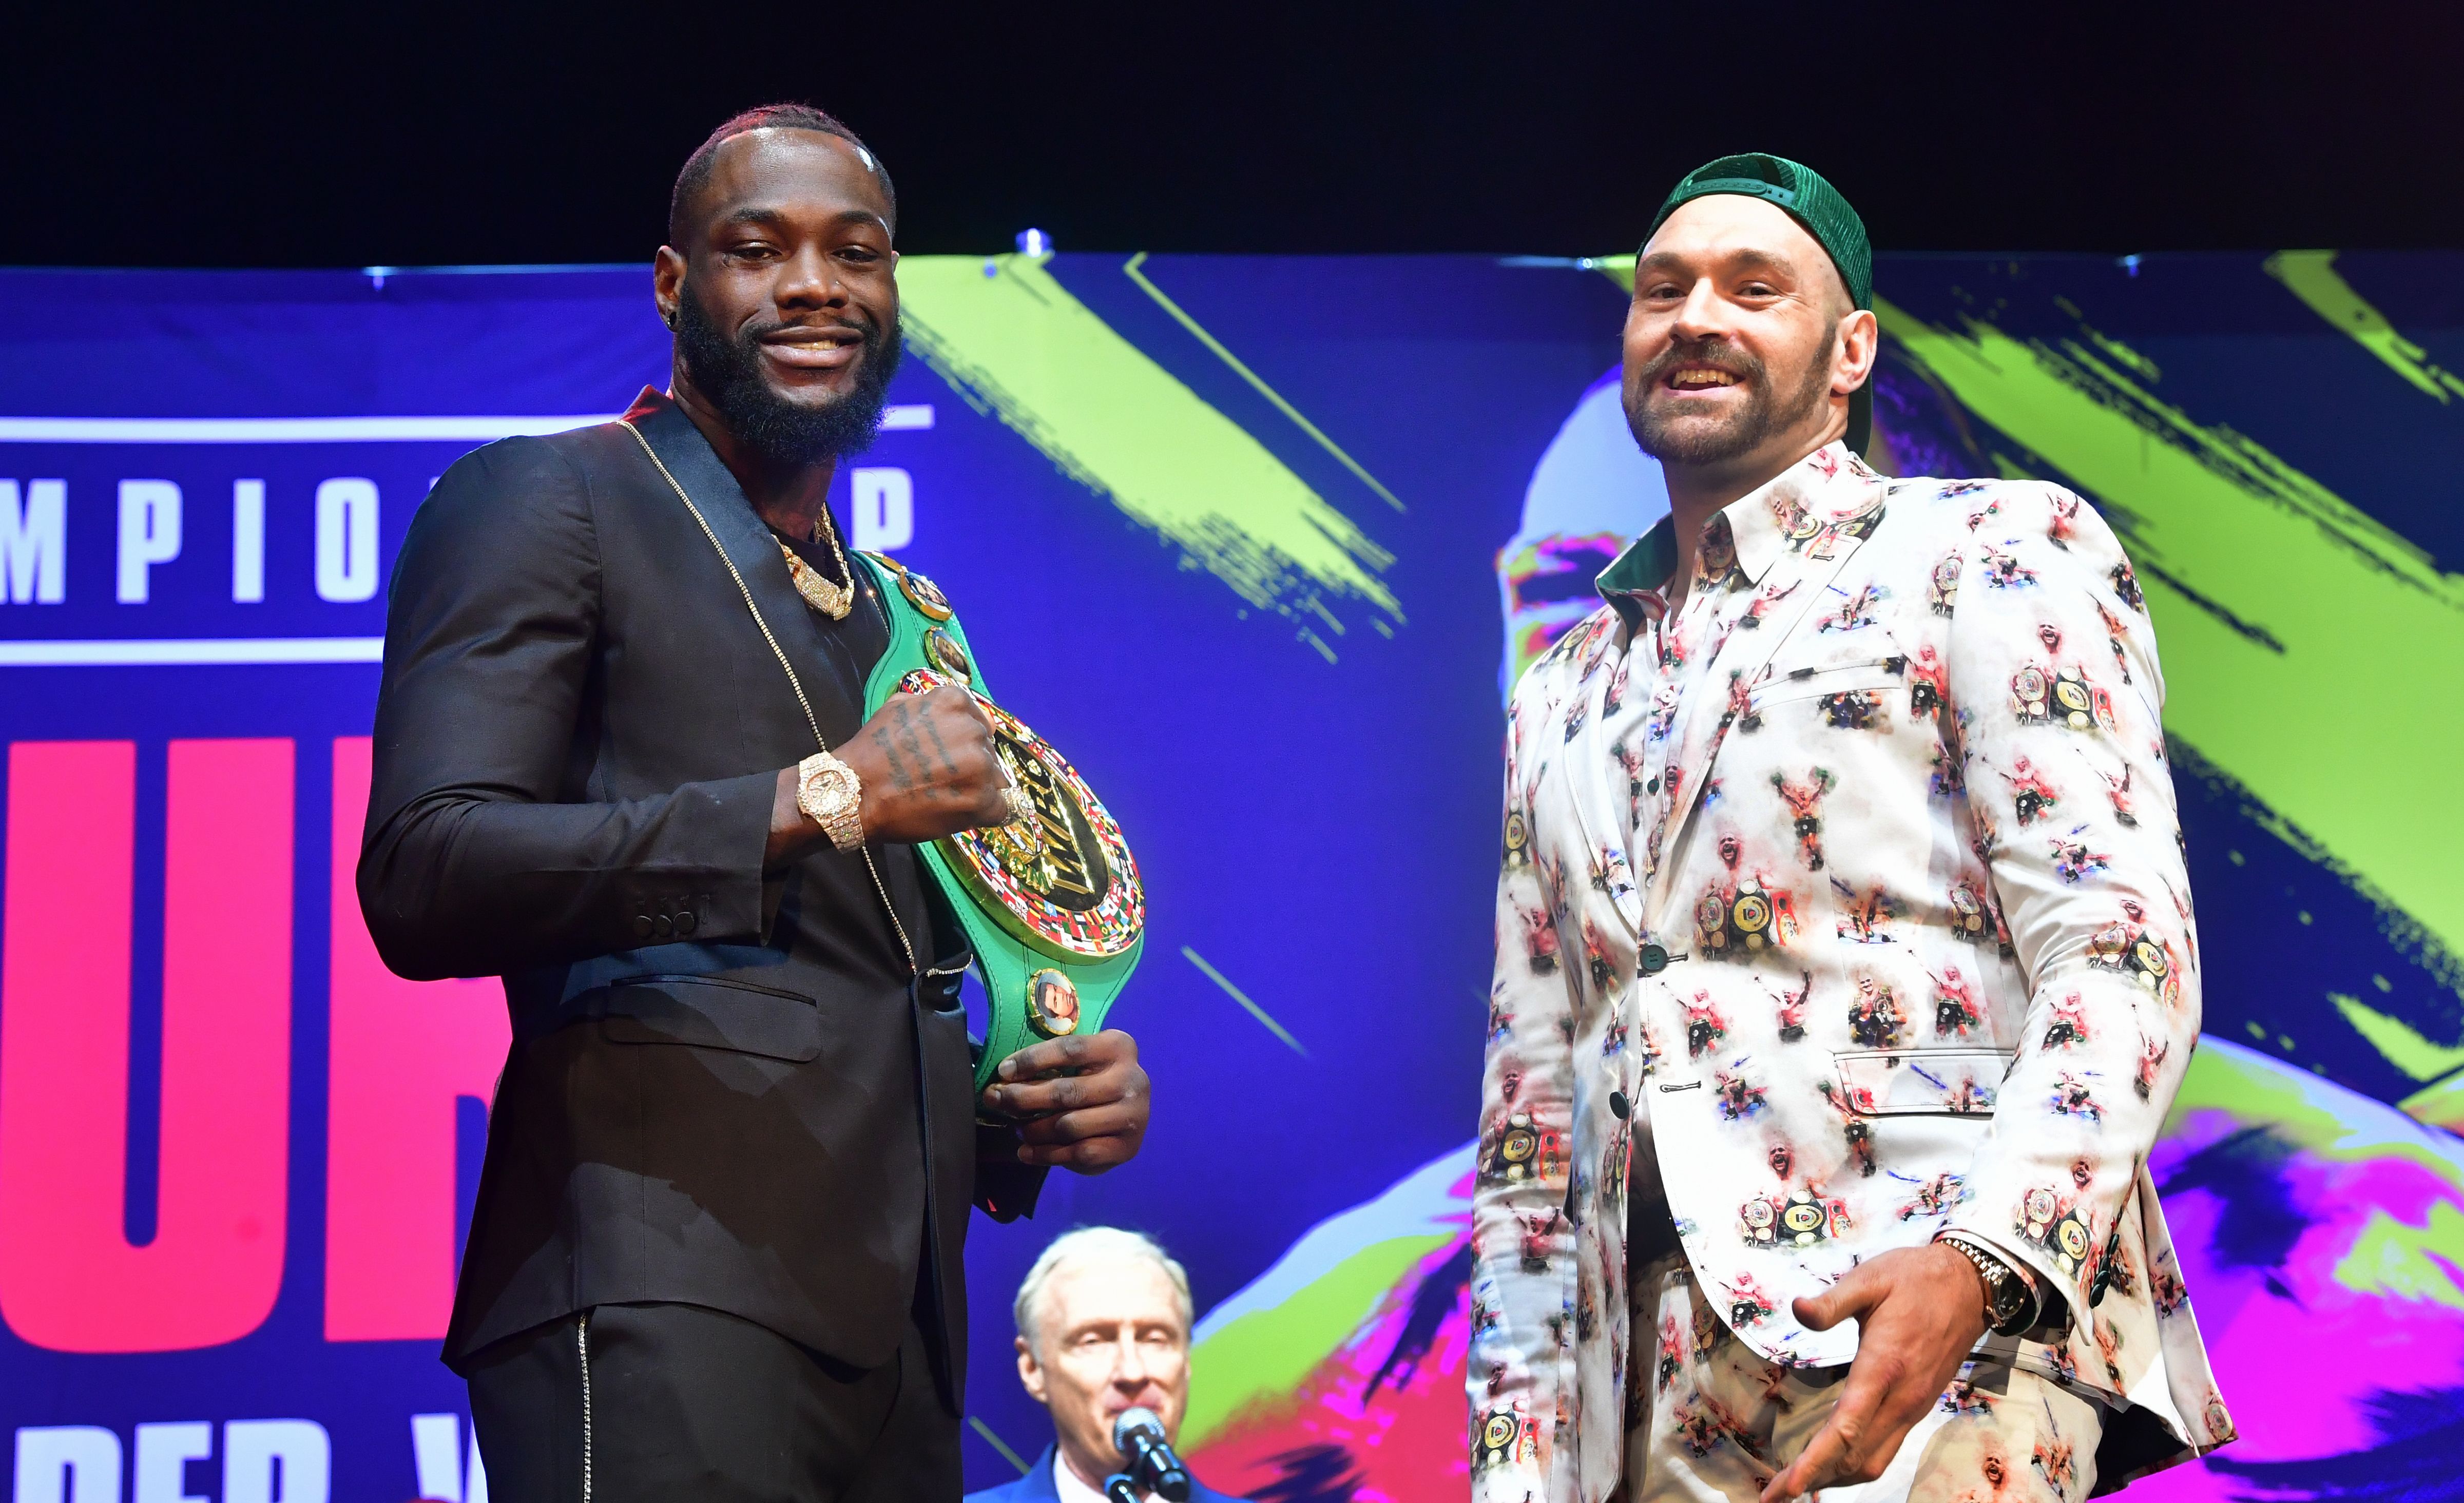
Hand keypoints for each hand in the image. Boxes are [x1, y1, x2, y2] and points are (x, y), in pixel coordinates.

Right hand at [768, 688, 1010, 862]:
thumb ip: (930, 705)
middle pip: (988, 749)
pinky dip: (983, 814)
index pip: (979, 721)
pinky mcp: (982, 801)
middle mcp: (973, 730)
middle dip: (971, 764)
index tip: (945, 755)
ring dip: (977, 789)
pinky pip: (1000, 809)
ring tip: (945, 797)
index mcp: (955, 703)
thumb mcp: (897, 708)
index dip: (963, 742)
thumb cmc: (871, 751)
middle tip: (940, 779)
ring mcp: (980, 766)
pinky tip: (959, 814)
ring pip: (995, 778)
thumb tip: (959, 712)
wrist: (855, 794)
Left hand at [978, 1029, 1149, 1171]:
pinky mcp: (1126, 1148)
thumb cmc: (1094, 1081)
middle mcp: (1132, 1079)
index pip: (1069, 1050)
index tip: (1002, 1071)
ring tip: (1017, 1129)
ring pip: (1068, 1126)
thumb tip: (1003, 1078)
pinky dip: (1045, 1155)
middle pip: (1066, 1091)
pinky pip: (1077, 1153)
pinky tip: (1026, 1152)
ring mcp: (1132, 1116)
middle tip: (995, 1100)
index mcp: (1118, 1047)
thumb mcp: (1081, 1063)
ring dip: (1034, 1130)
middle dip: (1023, 1098)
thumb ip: (1052, 1064)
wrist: (1130, 1116)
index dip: (1032, 1060)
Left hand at [1759, 1243, 1989, 1501]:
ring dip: (1837, 1476)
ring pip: (1875, 1460)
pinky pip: (1887, 1448)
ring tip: (1796, 1484)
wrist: (1970, 1285)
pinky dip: (1856, 1463)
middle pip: (1857, 1456)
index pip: (1846, 1428)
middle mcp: (1902, 1397)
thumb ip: (1832, 1300)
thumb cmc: (1915, 1279)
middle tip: (1774, 1492)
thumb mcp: (1870, 1279)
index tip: (1787, 1486)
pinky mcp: (1918, 1406)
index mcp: (1884, 1367)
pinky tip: (1832, 1460)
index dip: (1815, 1462)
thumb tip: (1797, 1308)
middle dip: (1816, 1478)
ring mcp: (1913, 1406)